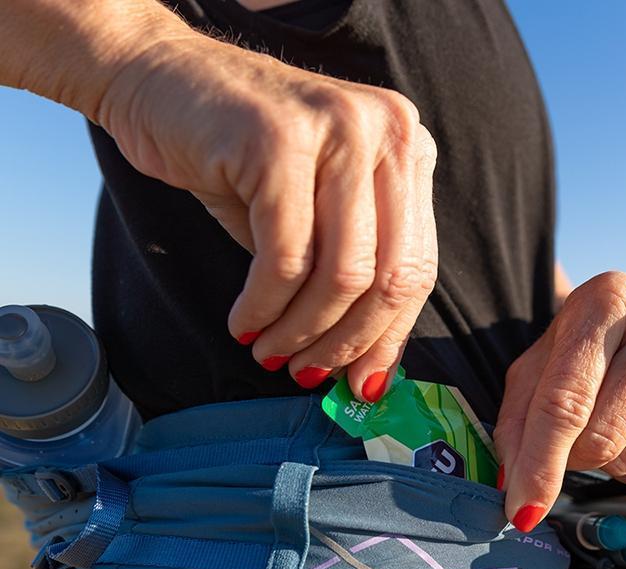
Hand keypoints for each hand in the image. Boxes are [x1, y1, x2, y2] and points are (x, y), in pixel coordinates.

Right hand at [97, 24, 437, 399]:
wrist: (162, 83)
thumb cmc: (242, 161)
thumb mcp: (315, 220)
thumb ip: (350, 281)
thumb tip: (368, 369)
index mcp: (407, 152)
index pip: (417, 268)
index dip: (389, 338)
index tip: (361, 382)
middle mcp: (388, 133)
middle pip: (389, 278)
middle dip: (346, 344)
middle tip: (308, 374)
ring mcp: (340, 130)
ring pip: (341, 276)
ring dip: (302, 333)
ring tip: (271, 352)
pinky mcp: (281, 141)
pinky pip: (284, 260)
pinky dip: (263, 307)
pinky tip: (245, 323)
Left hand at [493, 271, 625, 531]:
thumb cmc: (575, 351)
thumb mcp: (534, 370)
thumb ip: (517, 425)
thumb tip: (520, 495)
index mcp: (608, 300)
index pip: (567, 400)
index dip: (540, 461)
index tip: (523, 509)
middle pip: (601, 437)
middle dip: (568, 457)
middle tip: (564, 439)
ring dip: (600, 460)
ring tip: (605, 418)